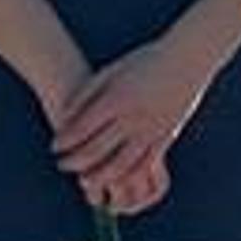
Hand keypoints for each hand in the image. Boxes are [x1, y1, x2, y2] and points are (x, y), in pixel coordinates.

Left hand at [52, 33, 217, 218]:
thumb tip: (61, 117)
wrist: (186, 59)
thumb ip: (86, 94)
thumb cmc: (143, 61)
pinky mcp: (166, 138)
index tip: (53, 147)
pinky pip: (145, 166)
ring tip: (83, 181)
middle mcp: (133, 118)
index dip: (65, 141)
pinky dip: (128, 177)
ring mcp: (151, 131)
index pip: (83, 128)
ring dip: (99, 177)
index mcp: (116, 99)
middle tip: (61, 165)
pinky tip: (115, 180)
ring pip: (121, 165)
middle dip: (76, 161)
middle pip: (97, 149)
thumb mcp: (111, 72)